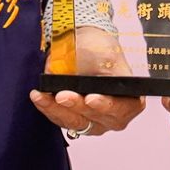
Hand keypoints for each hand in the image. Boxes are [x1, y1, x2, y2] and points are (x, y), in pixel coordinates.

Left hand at [30, 26, 145, 135]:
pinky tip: (39, 97)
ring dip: (57, 109)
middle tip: (62, 95)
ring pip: (75, 122)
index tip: (91, 98)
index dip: (107, 106)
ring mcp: (95, 121)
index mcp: (130, 97)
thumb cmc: (100, 49)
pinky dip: (49, 109)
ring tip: (43, 96)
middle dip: (77, 106)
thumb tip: (68, 77)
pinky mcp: (76, 120)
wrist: (87, 47)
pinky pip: (61, 120)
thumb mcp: (102, 52)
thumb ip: (91, 67)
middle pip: (96, 119)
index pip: (122, 108)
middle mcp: (114, 114)